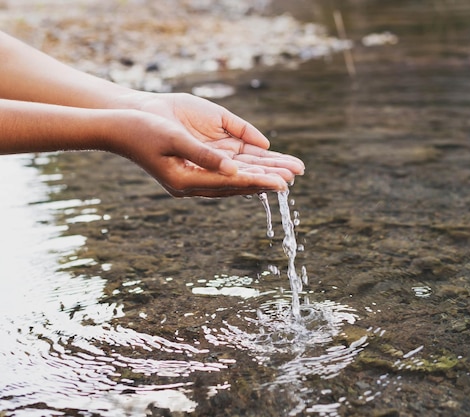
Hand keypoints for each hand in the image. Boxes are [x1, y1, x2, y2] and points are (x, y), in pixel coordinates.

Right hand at [111, 92, 304, 197]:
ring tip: (289, 171)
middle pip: (239, 183)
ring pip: (237, 177)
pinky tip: (265, 166)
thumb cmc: (143, 129)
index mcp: (186, 181)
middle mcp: (194, 183)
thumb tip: (235, 169)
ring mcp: (196, 176)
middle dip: (268, 178)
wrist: (120, 126)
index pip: (231, 182)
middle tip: (295, 177)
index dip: (259, 181)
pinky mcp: (197, 167)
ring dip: (262, 173)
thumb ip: (204, 155)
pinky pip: (229, 170)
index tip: (283, 183)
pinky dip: (248, 168)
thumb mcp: (173, 138)